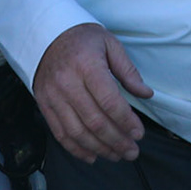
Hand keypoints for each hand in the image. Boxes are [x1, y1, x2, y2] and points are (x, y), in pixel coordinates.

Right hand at [32, 23, 150, 162]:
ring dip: (100, 149)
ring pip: (77, 132)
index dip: (126, 121)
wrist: (46, 34)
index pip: (109, 101)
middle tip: (132, 151)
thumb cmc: (82, 39)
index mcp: (87, 65)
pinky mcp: (44, 104)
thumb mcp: (110, 44)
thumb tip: (146, 94)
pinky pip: (60, 133)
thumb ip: (128, 71)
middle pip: (94, 121)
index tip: (139, 133)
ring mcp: (53, 95)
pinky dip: (77, 149)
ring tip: (116, 155)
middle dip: (117, 141)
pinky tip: (93, 155)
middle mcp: (68, 82)